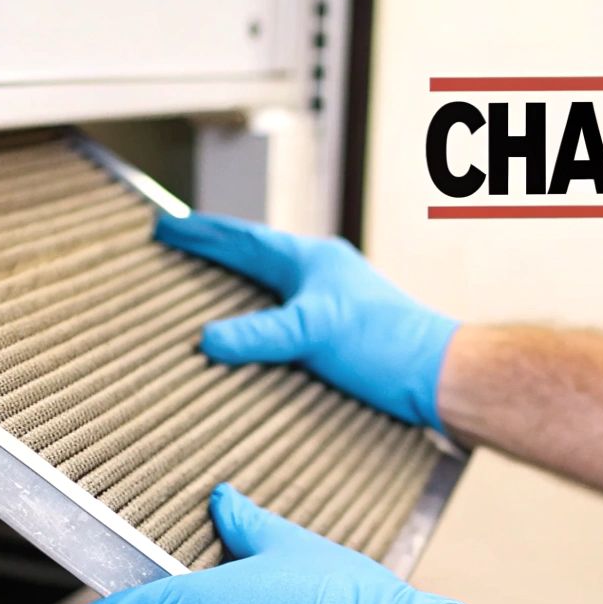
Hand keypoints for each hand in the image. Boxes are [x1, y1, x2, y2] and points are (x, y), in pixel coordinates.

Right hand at [156, 211, 460, 429]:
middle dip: (213, 250)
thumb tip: (207, 339)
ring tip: (203, 283)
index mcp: (310, 260)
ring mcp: (330, 302)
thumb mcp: (315, 332)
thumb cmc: (388, 344)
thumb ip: (260, 335)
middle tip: (176, 244)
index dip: (201, 234)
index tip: (163, 227)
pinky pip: (283, 314)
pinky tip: (250, 337)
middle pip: (254, 256)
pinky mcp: (338, 334)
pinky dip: (257, 316)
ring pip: (271, 283)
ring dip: (236, 281)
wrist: (440, 376)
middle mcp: (320, 275)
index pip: (243, 240)